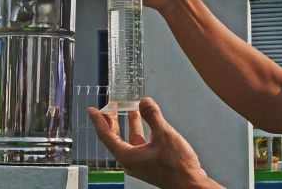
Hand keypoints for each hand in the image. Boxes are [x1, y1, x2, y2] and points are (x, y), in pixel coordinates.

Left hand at [87, 98, 222, 188]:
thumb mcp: (164, 134)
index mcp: (127, 156)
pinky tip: (146, 123)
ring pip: (127, 140)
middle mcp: (129, 161)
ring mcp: (139, 163)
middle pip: (114, 138)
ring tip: (130, 109)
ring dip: (128, 124)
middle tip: (111, 105)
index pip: (106, 136)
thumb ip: (153, 116)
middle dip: (112, 120)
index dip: (98, 121)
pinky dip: (138, 131)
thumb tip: (144, 101)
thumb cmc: (177, 165)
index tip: (91, 110)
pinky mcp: (148, 163)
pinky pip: (137, 144)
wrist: (190, 184)